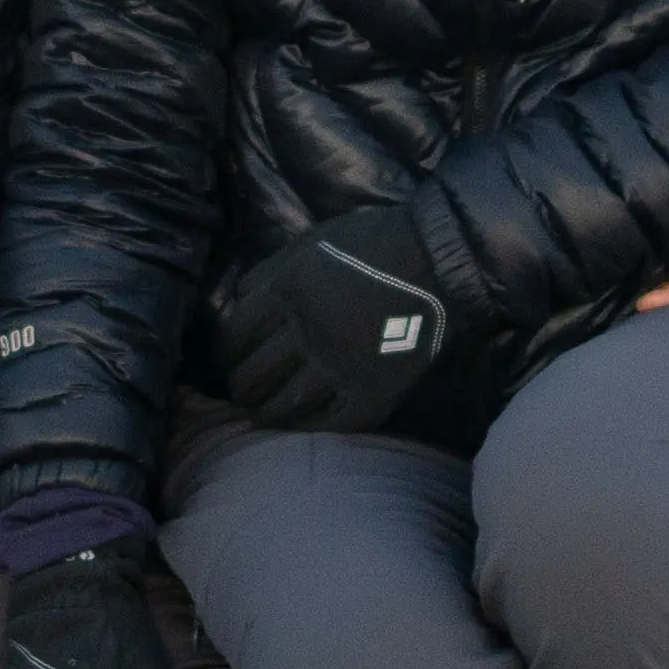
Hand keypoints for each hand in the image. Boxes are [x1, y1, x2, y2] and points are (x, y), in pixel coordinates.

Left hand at [206, 209, 464, 431]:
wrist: (440, 257)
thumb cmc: (373, 241)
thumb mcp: (311, 241)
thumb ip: (272, 272)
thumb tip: (239, 303)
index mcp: (288, 290)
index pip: (235, 336)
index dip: (228, 353)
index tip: (232, 360)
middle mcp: (307, 330)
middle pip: (253, 376)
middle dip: (242, 388)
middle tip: (245, 392)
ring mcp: (340, 365)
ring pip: (283, 405)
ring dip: (267, 414)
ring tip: (265, 413)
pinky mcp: (373, 390)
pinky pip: (329, 422)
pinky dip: (309, 427)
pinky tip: (302, 423)